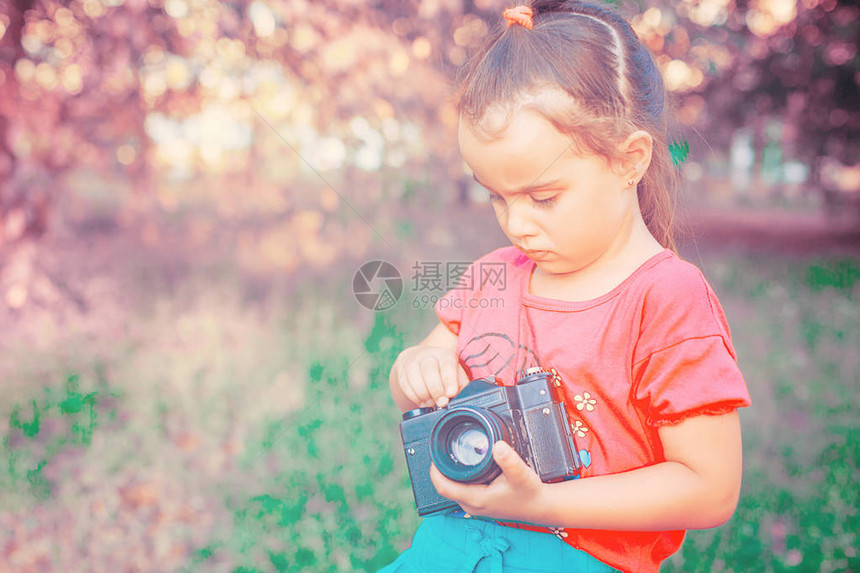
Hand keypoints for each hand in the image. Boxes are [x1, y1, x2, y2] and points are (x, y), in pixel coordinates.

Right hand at [392, 345, 469, 407]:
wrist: (419, 361)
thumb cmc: (443, 371)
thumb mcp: (455, 374)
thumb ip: (461, 385)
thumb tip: (463, 398)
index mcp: (444, 355)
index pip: (447, 365)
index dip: (449, 380)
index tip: (451, 393)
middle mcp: (428, 355)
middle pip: (429, 371)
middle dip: (436, 390)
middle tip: (441, 403)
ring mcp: (413, 362)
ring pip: (415, 379)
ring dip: (424, 395)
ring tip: (431, 403)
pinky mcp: (402, 372)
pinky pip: (406, 386)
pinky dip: (414, 397)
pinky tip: (422, 402)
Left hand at [429, 440, 546, 521]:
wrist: (541, 506)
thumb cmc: (530, 494)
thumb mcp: (521, 474)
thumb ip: (509, 460)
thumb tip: (497, 445)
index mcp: (476, 499)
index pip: (443, 487)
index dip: (434, 471)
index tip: (435, 455)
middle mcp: (472, 506)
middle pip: (446, 487)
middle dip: (441, 469)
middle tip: (444, 450)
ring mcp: (476, 506)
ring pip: (454, 489)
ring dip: (451, 474)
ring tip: (453, 456)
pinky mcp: (481, 504)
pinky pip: (462, 490)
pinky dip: (460, 479)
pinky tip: (467, 468)